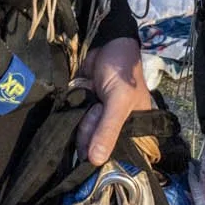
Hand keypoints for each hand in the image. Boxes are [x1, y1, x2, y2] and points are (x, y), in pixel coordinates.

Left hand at [73, 35, 153, 165]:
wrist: (106, 44)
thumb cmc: (122, 72)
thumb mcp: (119, 101)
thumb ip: (107, 129)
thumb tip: (96, 161)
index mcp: (133, 130)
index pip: (118, 155)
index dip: (105, 154)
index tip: (94, 148)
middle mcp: (115, 128)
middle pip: (96, 146)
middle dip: (90, 130)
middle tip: (95, 108)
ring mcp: (97, 119)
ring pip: (82, 134)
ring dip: (80, 120)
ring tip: (89, 98)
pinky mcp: (83, 110)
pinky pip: (73, 122)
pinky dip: (72, 113)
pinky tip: (78, 100)